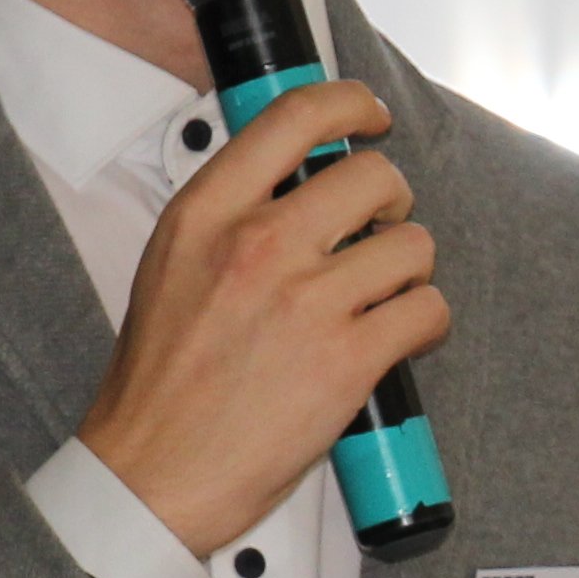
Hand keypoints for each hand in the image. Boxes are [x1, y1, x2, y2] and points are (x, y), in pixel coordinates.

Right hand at [73, 75, 447, 551]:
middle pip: (373, 176)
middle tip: (382, 227)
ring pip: (412, 245)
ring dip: (411, 268)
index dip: (349, 103)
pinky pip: (426, 310)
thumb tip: (293, 182)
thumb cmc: (158, 386)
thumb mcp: (169, 268)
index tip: (368, 116)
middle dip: (392, 200)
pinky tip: (402, 337)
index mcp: (206, 214)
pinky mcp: (347, 360)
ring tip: (385, 295)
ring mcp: (306, 302)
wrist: (152, 473)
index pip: (294, 116)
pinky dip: (427, 322)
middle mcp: (258, 244)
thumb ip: (228, 217)